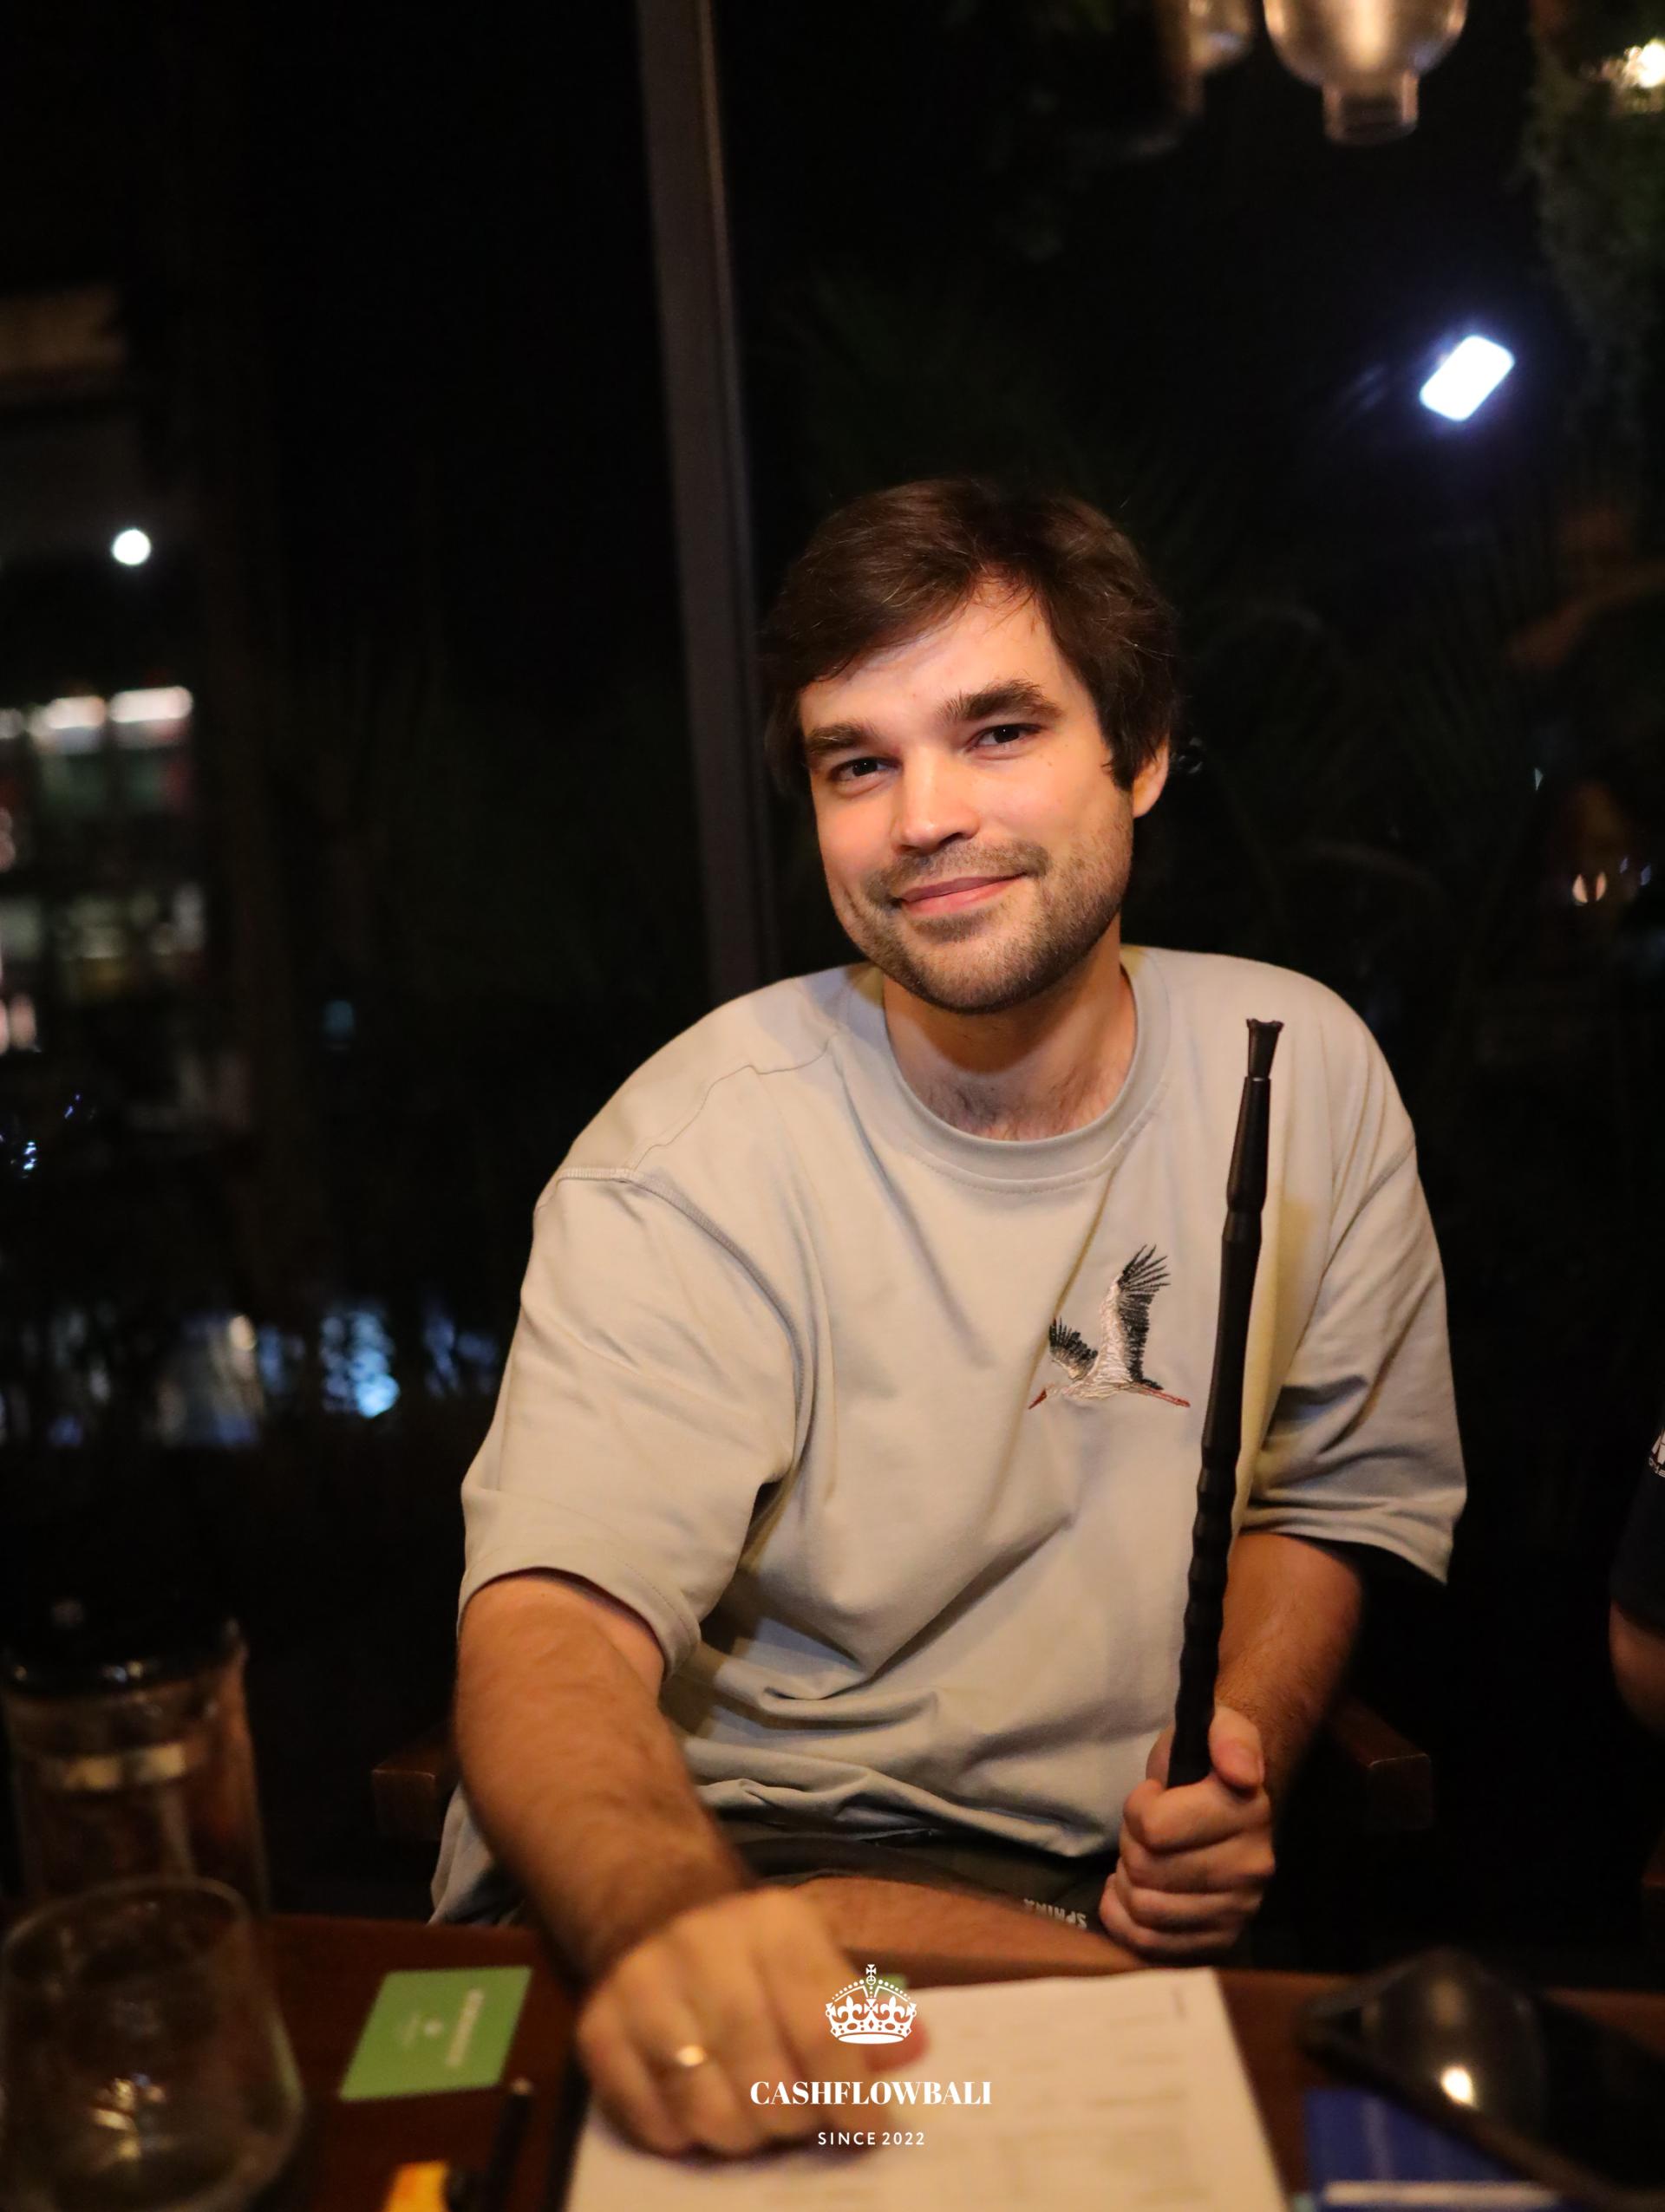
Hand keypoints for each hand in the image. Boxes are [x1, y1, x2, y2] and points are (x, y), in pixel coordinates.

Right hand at [574, 1888, 919, 2157]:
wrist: (653, 1906)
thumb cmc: (754, 1949)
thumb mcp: (814, 1956)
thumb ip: (863, 2010)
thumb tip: (915, 2050)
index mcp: (774, 1925)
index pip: (825, 2028)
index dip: (853, 2093)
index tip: (869, 2128)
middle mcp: (704, 1947)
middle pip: (764, 2078)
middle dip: (794, 2120)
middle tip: (803, 2124)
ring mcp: (644, 1987)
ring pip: (705, 2106)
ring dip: (741, 2136)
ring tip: (755, 2124)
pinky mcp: (598, 2027)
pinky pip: (649, 2118)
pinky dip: (682, 2137)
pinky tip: (701, 2115)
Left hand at [1098, 1704, 1274, 1959]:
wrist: (1229, 1802)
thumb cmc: (1208, 1763)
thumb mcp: (1217, 1727)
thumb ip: (1228, 1737)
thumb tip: (1241, 1771)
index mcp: (1248, 1814)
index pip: (1154, 1828)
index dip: (1138, 1808)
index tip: (1151, 1796)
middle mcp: (1251, 1869)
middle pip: (1145, 1871)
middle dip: (1130, 1844)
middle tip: (1144, 1831)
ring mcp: (1238, 1911)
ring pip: (1145, 1910)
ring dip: (1127, 1882)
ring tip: (1141, 1859)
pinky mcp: (1218, 1940)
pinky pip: (1152, 1946)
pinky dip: (1124, 1921)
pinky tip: (1127, 1894)